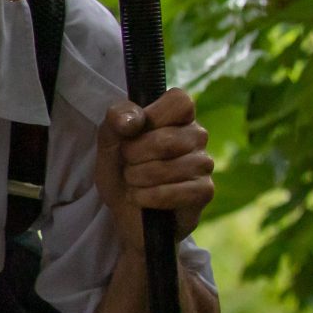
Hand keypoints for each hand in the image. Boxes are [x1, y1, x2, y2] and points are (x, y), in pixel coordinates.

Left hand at [95, 88, 214, 247]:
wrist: (125, 213)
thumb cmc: (121, 171)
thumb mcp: (108, 143)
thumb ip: (115, 120)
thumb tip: (133, 121)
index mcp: (177, 117)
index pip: (180, 100)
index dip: (153, 115)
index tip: (132, 130)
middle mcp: (196, 136)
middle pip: (167, 138)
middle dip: (133, 155)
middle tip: (127, 164)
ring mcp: (204, 164)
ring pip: (169, 167)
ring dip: (138, 178)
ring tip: (134, 182)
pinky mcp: (204, 191)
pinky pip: (175, 191)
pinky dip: (149, 196)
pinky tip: (142, 198)